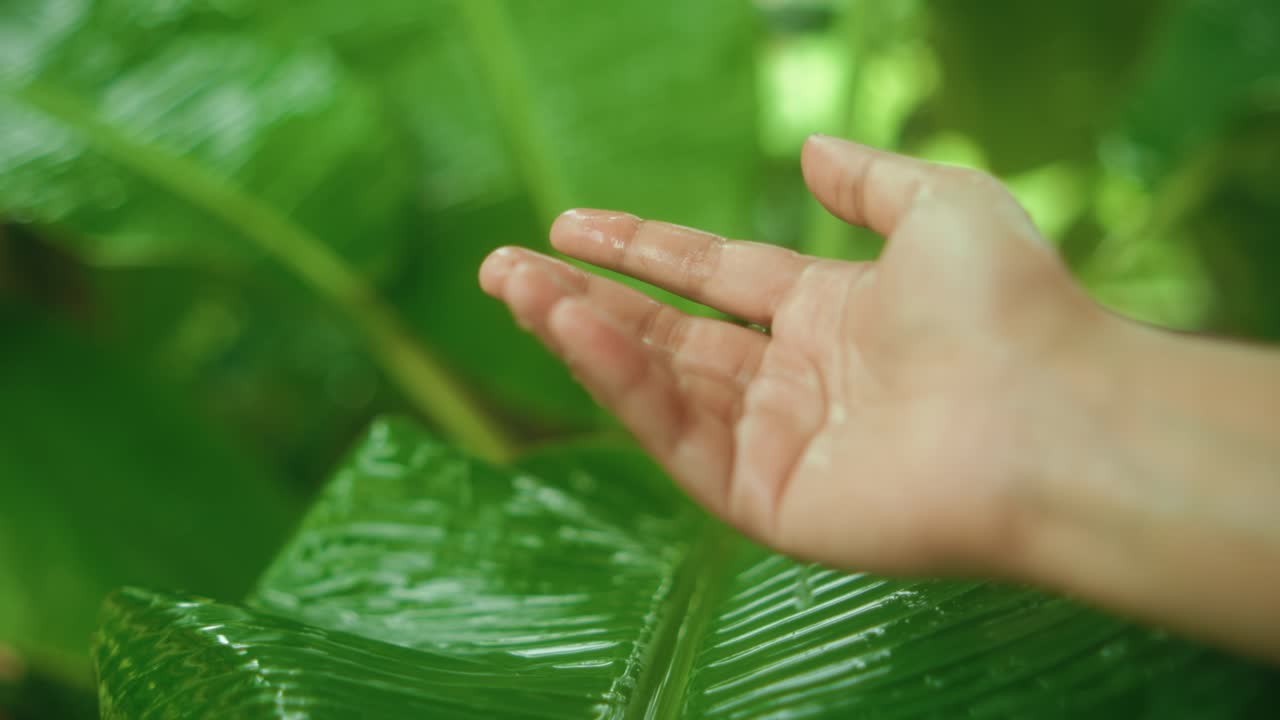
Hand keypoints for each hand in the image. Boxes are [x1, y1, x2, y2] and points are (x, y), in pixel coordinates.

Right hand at [480, 135, 1099, 575]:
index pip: (712, 279)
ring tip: (513, 286)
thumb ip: (867, 179)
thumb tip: (810, 149)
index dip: (641, 250)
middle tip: (503, 266)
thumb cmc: (1007, 308)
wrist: (1050, 417)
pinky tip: (575, 332)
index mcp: (829, 314)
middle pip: (667, 333)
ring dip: (581, 334)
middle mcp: (795, 379)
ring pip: (657, 384)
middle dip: (584, 297)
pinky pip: (677, 437)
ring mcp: (776, 442)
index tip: (571, 225)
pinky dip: (622, 386)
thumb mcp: (941, 206)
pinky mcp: (765, 501)